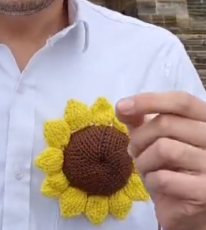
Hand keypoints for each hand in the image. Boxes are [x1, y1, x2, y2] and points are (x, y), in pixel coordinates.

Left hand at [116, 92, 205, 229]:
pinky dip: (151, 181)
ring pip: (164, 149)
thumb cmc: (174, 168)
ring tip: (147, 169)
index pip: (182, 101)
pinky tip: (157, 185)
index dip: (149, 101)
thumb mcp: (157, 139)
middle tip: (135, 151)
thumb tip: (123, 107)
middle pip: (166, 124)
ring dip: (144, 161)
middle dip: (140, 138)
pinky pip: (164, 178)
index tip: (122, 107)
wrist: (189, 209)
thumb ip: (142, 120)